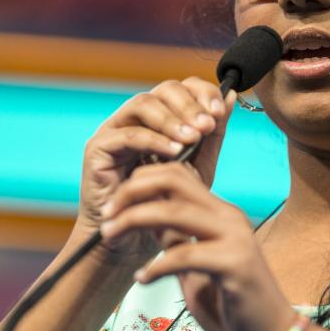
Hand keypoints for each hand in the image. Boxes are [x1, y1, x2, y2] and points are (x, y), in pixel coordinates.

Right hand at [76, 77, 235, 260]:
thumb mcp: (199, 165)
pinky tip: (175, 152)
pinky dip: (154, 140)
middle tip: (208, 124)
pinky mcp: (98, 149)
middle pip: (164, 89)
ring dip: (173, 119)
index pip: (182, 88)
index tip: (220, 112)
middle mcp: (136, 118)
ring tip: (193, 137)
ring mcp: (115, 130)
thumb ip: (213, 133)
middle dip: (190, 104)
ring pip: (143, 104)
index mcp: (161, 117)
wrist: (136, 242)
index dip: (202, 93)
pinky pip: (126, 135)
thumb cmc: (167, 202)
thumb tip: (231, 96)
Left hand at [99, 162, 298, 330]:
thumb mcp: (195, 265)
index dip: (141, 181)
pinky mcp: (235, 265)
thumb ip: (177, 239)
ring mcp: (235, 239)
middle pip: (173, 182)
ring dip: (134, 221)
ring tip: (111, 236)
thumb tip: (148, 220)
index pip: (178, 174)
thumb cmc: (231, 303)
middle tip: (106, 215)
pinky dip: (156, 266)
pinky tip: (142, 279)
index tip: (114, 204)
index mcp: (220, 213)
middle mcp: (229, 217)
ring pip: (175, 213)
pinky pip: (185, 256)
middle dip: (132, 193)